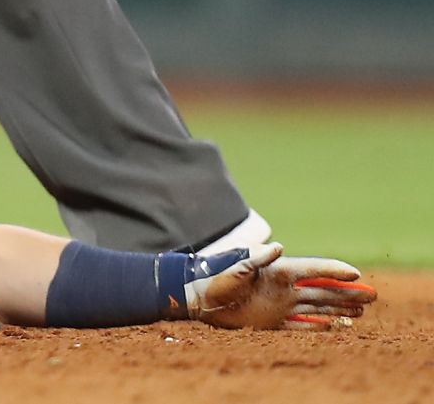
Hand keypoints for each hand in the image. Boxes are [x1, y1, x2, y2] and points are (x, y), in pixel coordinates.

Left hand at [185, 244, 375, 328]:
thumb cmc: (216, 279)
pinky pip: (302, 325)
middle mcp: (284, 287)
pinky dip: (318, 326)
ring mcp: (280, 304)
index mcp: (278, 271)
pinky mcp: (273, 320)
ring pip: (318, 306)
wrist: (200, 299)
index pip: (313, 270)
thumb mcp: (236, 267)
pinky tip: (333, 326)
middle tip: (372, 295)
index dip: (334, 271)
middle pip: (323, 290)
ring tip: (361, 311)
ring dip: (339, 308)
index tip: (356, 273)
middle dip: (347, 292)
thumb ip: (257, 258)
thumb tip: (278, 246)